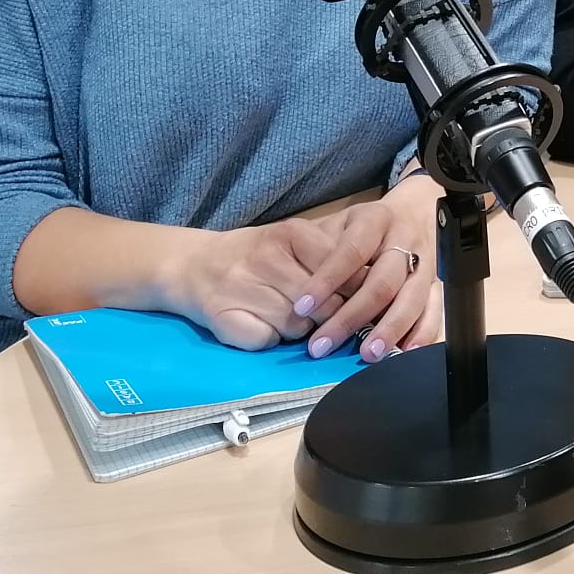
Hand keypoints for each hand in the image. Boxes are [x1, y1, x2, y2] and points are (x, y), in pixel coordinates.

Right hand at [161, 216, 359, 350]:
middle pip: (321, 305)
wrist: (197, 265)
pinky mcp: (222, 317)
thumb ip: (334, 259)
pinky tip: (265, 328)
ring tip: (294, 322)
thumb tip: (376, 287)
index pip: (340, 269)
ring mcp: (241, 287)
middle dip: (332, 319)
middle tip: (331, 322)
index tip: (367, 305)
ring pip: (296, 327)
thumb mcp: (298, 243)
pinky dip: (272, 341)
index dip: (356, 293)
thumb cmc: (261, 255)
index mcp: (291, 233)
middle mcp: (266, 257)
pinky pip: (266, 341)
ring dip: (302, 333)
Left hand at [289, 174, 444, 361]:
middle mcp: (405, 241)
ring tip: (367, 354)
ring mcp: (426, 262)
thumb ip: (323, 251)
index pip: (351, 250)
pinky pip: (437, 309)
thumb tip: (299, 297)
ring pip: (412, 297)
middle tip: (322, 345)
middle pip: (382, 282)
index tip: (302, 307)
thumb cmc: (365, 227)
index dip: (327, 278)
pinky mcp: (438, 283)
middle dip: (351, 316)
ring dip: (389, 328)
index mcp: (376, 220)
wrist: (415, 212)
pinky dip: (423, 331)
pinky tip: (406, 351)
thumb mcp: (341, 224)